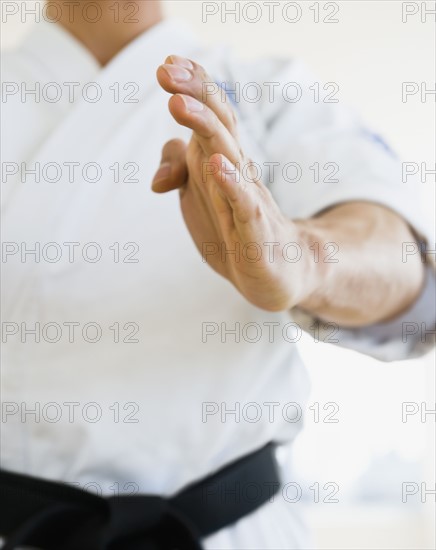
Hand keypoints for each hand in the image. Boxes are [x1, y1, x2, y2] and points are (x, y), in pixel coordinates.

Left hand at [153, 55, 314, 311]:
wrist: (278, 271)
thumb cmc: (236, 229)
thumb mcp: (198, 197)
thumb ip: (178, 172)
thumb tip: (155, 179)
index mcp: (225, 161)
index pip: (213, 116)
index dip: (193, 89)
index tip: (167, 64)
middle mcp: (239, 173)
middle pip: (220, 125)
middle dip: (194, 95)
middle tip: (166, 71)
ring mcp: (249, 200)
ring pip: (228, 157)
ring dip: (204, 128)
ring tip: (178, 104)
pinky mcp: (255, 232)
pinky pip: (243, 205)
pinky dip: (229, 184)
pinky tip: (214, 165)